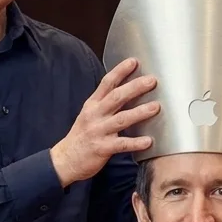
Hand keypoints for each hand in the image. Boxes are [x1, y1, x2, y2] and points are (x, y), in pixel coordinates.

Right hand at [50, 58, 158, 185]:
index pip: (107, 83)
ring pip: (121, 119)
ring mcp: (98, 131)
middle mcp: (95, 115)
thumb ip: (105, 103)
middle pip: (116, 97)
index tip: (134, 62)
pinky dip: (136, 143)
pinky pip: (122, 144)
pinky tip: (149, 141)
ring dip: (140, 112)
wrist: (65, 160)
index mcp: (92, 105)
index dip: (120, 71)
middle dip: (135, 87)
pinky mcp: (102, 148)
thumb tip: (126, 91)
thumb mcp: (89, 114)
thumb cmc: (82, 136)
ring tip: (156, 107)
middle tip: (152, 81)